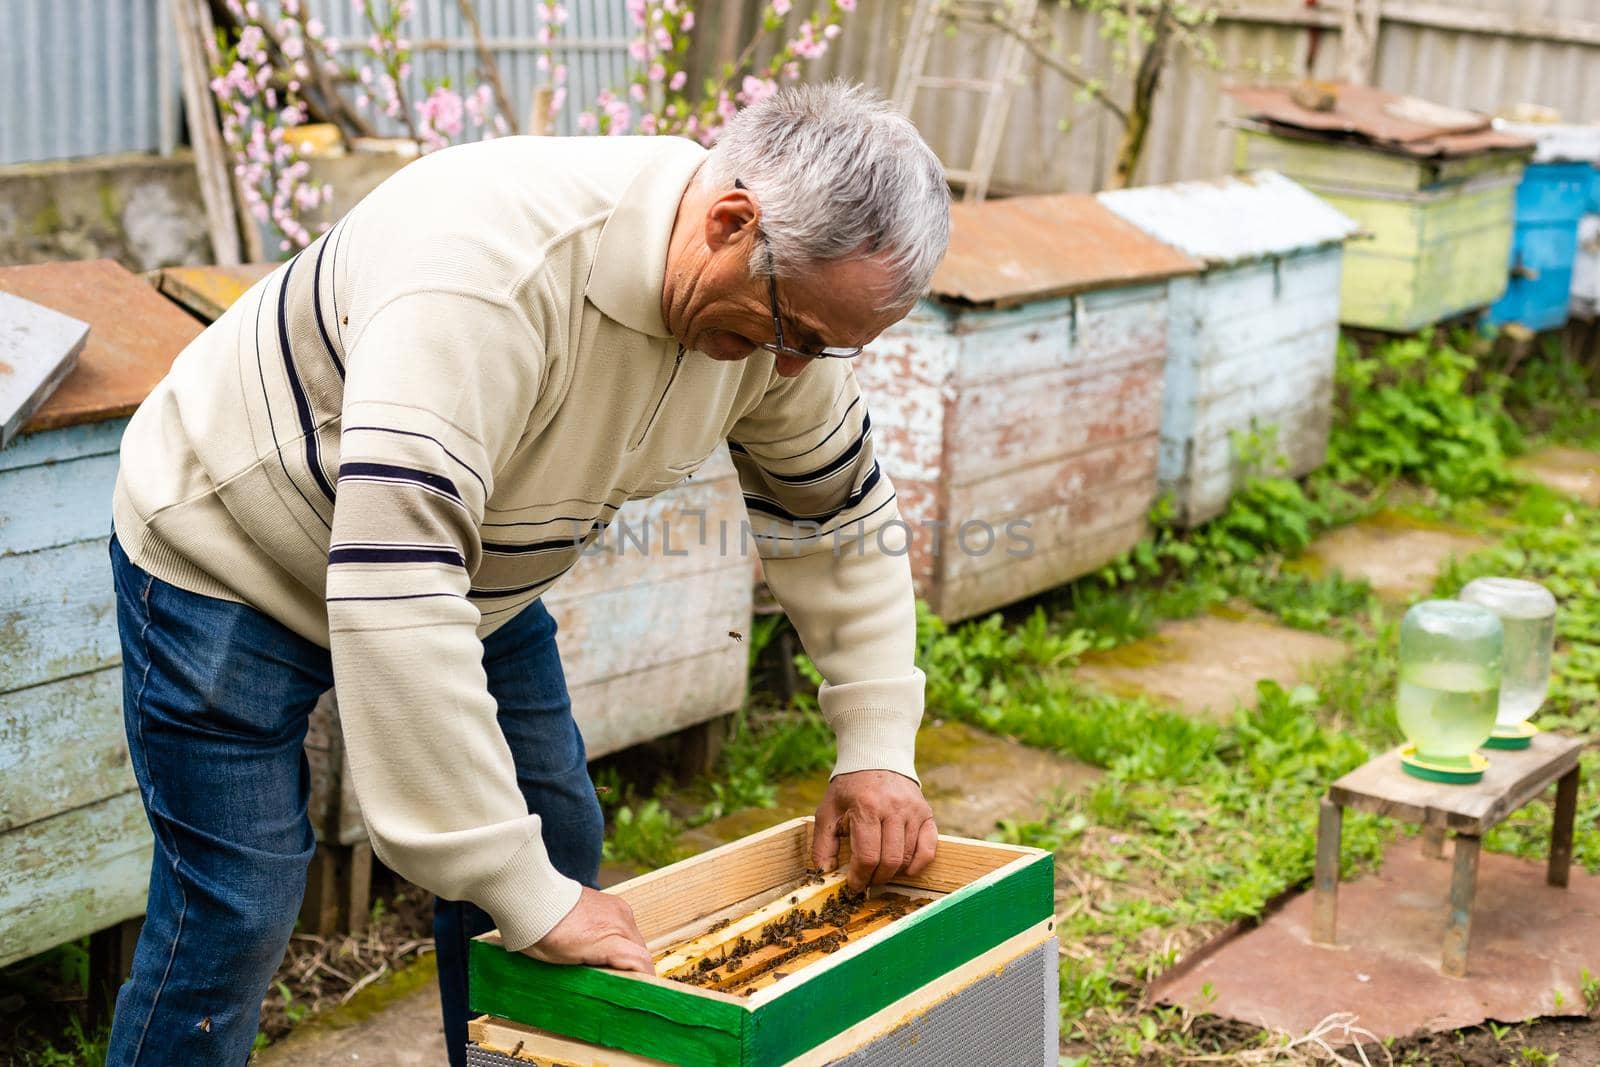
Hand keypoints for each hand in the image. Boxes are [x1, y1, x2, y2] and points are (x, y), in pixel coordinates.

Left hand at [524, 886, 653, 972]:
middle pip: (640, 950)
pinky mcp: (614, 902)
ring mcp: (618, 908)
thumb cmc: (542, 935)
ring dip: (627, 952)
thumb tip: (610, 984)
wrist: (534, 901)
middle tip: (620, 983)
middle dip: (634, 968)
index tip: (640, 993)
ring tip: (608, 964)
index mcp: (608, 938)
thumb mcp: (567, 964)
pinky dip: (621, 939)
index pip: (641, 962)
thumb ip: (596, 974)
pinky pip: (626, 926)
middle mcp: (619, 920)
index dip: (644, 980)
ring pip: (634, 939)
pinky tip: (603, 946)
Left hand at [812, 769, 937, 890]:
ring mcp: (913, 810)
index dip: (859, 877)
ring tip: (880, 871)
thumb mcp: (828, 811)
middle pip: (890, 860)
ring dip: (893, 872)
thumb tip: (823, 874)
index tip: (854, 885)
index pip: (867, 856)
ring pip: (907, 857)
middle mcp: (893, 808)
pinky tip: (905, 868)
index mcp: (866, 807)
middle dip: (876, 878)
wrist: (876, 760)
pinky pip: (929, 848)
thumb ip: (822, 844)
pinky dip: (918, 864)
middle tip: (866, 880)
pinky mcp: (926, 813)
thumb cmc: (849, 790)